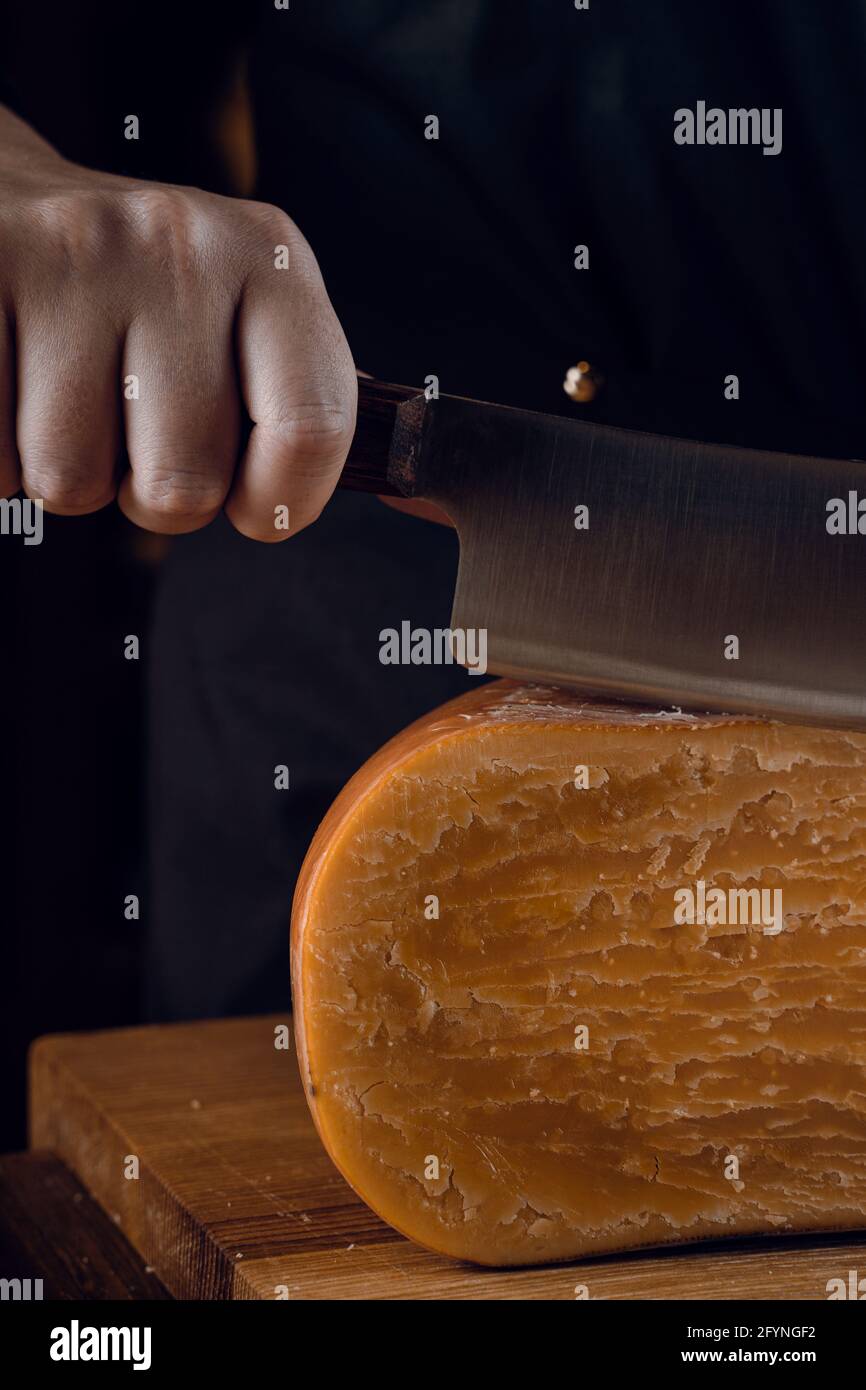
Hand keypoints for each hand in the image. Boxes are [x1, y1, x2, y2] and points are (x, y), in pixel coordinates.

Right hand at [0, 105, 356, 539]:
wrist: (10, 198)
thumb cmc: (142, 294)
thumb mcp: (245, 317)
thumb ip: (298, 403)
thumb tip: (372, 491)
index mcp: (271, 261)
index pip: (313, 429)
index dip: (282, 503)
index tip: (254, 508)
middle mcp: (180, 246)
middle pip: (184, 486)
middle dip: (155, 495)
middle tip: (135, 432)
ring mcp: (72, 256)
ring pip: (72, 483)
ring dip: (67, 472)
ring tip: (67, 397)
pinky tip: (17, 386)